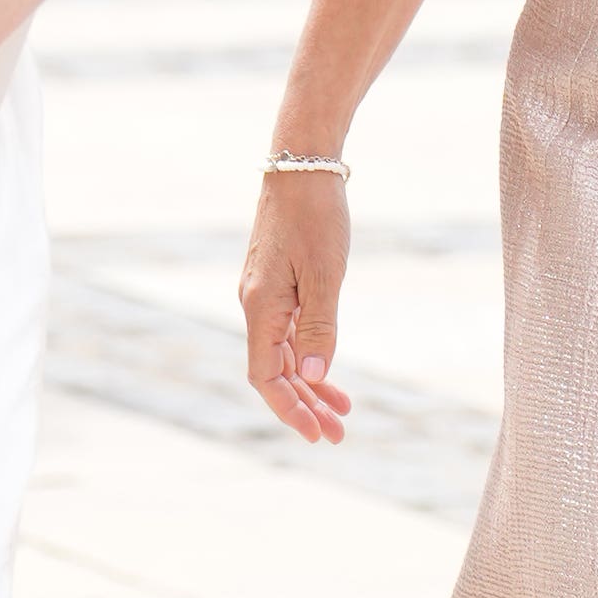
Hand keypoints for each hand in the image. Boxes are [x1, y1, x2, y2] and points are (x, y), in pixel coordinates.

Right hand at [240, 169, 354, 444]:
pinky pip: (288, 332)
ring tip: (341, 411)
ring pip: (283, 354)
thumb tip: (314, 377)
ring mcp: (264, 294)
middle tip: (337, 434)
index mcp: (261, 307)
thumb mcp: (325, 275)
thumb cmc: (316, 215)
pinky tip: (328, 370)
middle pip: (275, 372)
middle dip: (305, 405)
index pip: (267, 376)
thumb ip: (319, 329)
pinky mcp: (277, 282)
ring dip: (310, 384)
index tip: (317, 434)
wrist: (303, 163)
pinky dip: (308, 356)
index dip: (290, 409)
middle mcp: (255, 305)